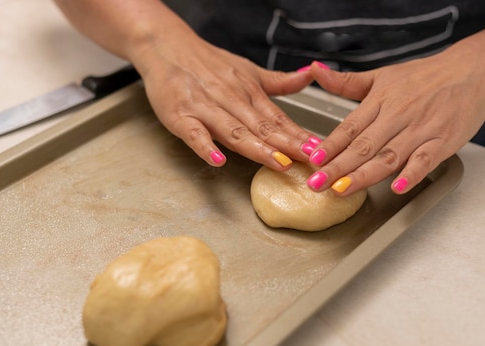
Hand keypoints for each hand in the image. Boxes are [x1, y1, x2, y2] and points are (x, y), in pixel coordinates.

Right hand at [131, 30, 313, 169]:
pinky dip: (205, 146)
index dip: (298, 134)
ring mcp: (205, 108)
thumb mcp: (247, 69)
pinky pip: (194, 133)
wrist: (165, 45)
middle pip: (262, 126)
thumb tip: (308, 77)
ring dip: (257, 148)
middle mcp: (230, 99)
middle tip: (309, 160)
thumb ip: (278, 81)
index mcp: (248, 91)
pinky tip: (218, 159)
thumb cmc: (206, 63)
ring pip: (234, 131)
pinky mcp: (180, 115)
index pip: (277, 117)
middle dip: (287, 144)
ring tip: (277, 162)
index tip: (318, 148)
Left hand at [305, 44, 484, 194]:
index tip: (314, 160)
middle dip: (338, 167)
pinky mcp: (444, 141)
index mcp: (380, 100)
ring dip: (364, 175)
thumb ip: (347, 82)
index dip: (331, 144)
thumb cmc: (424, 77)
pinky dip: (412, 173)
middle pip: (364, 145)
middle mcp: (398, 115)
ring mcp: (421, 129)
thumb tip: (315, 71)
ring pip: (389, 156)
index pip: (350, 126)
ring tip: (342, 189)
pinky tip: (397, 187)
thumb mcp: (382, 75)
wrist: (472, 70)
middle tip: (317, 184)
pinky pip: (426, 159)